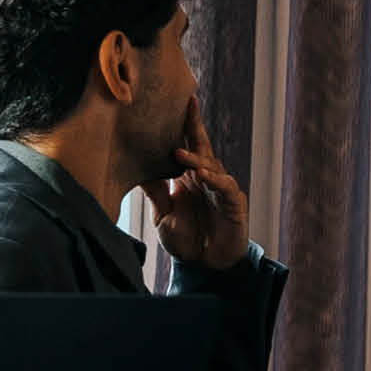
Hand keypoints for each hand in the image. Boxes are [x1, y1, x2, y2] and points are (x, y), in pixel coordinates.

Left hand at [143, 98, 251, 269]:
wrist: (207, 267)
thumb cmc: (187, 240)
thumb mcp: (163, 216)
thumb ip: (155, 192)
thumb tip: (137, 167)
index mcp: (188, 178)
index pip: (184, 146)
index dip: (181, 126)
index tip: (173, 103)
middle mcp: (206, 178)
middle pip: (201, 146)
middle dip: (194, 125)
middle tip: (188, 103)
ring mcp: (221, 189)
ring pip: (211, 166)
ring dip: (197, 159)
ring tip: (180, 153)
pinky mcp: (234, 204)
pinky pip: (225, 187)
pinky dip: (215, 180)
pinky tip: (204, 175)